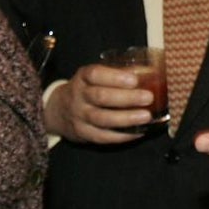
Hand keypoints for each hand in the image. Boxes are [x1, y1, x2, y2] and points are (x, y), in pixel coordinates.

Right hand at [44, 64, 159, 144]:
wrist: (59, 111)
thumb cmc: (87, 89)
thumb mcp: (95, 77)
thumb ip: (118, 74)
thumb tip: (149, 72)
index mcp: (83, 78)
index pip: (95, 74)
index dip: (115, 77)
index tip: (134, 80)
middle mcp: (79, 96)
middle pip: (101, 97)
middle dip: (127, 98)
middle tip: (148, 97)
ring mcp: (79, 117)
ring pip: (102, 119)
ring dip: (126, 118)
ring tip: (146, 116)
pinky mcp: (84, 134)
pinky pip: (103, 137)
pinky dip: (122, 135)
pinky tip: (139, 131)